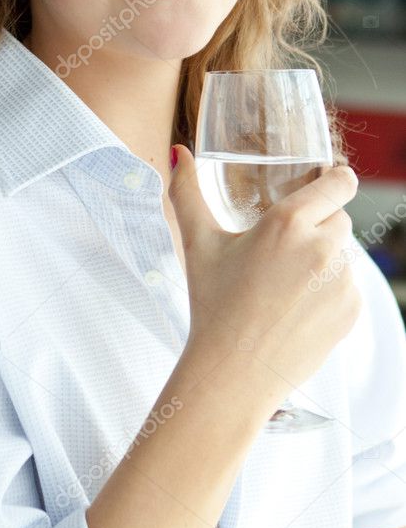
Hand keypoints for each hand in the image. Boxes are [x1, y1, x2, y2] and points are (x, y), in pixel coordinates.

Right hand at [169, 145, 361, 393]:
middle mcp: (322, 248)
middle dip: (318, 224)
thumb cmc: (212, 305)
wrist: (232, 374)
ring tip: (284, 282)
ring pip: (343, 253)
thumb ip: (186, 191)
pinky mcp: (351, 312)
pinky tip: (296, 306)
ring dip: (323, 258)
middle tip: (284, 246)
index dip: (336, 179)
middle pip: (339, 217)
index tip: (329, 181)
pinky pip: (348, 287)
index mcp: (288, 224)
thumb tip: (177, 153)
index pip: (339, 183)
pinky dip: (329, 291)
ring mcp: (342, 283)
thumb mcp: (197, 242)